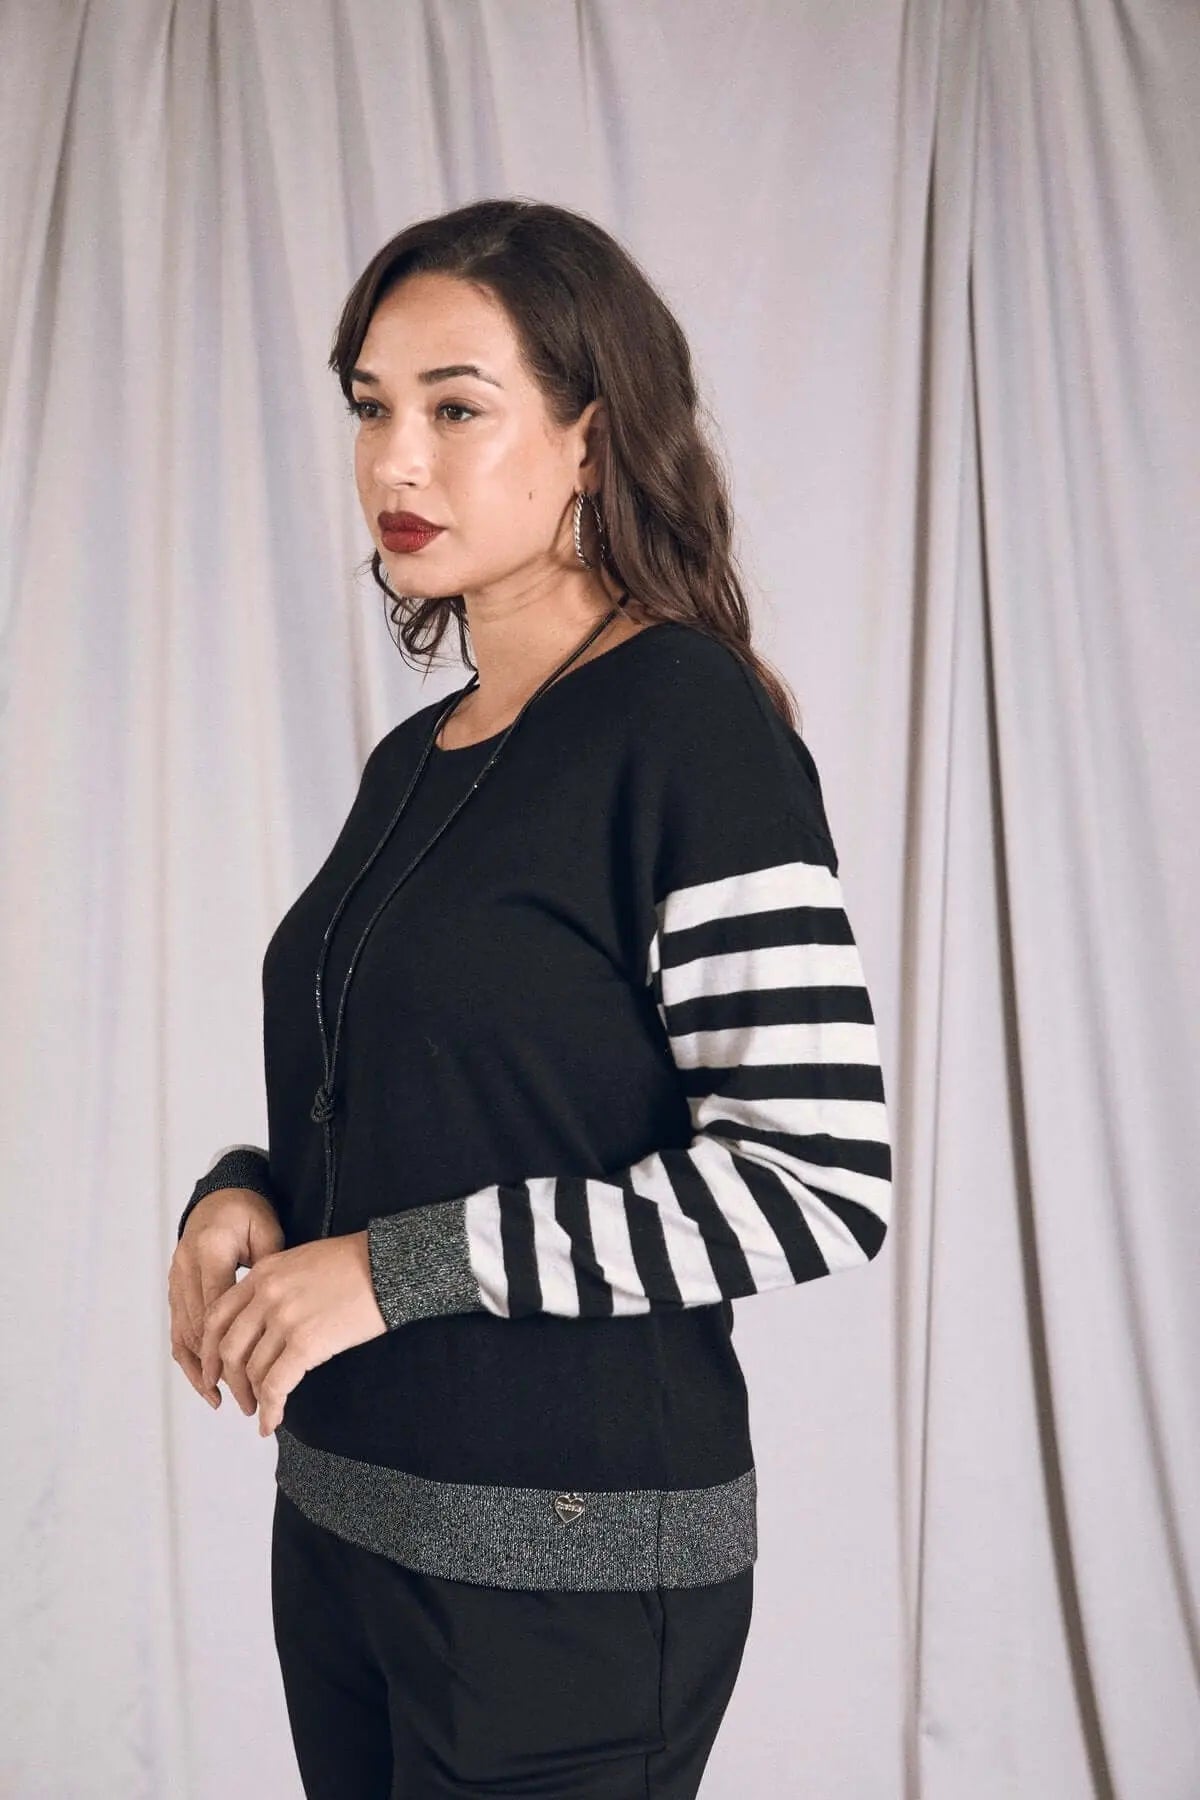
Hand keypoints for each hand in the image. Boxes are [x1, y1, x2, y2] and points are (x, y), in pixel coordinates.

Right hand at [169, 1189, 283, 1406]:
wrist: (220, 1195)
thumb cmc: (249, 1213)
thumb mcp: (267, 1233)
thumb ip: (269, 1271)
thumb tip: (278, 1313)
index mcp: (210, 1251)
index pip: (217, 1309)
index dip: (230, 1347)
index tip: (249, 1376)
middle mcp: (186, 1268)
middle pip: (197, 1329)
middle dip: (218, 1368)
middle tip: (242, 1398)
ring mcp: (176, 1279)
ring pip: (183, 1333)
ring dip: (200, 1368)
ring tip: (221, 1398)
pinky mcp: (174, 1288)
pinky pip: (178, 1328)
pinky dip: (188, 1356)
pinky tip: (204, 1380)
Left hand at [198, 1231, 386, 1435]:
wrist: (389, 1265)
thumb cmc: (355, 1263)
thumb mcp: (301, 1262)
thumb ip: (273, 1287)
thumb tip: (260, 1325)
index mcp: (263, 1273)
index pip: (216, 1317)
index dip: (210, 1351)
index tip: (213, 1371)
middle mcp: (267, 1295)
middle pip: (228, 1349)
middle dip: (229, 1381)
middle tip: (239, 1399)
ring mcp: (285, 1319)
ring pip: (252, 1372)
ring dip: (254, 1399)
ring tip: (262, 1411)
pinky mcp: (306, 1343)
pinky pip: (276, 1386)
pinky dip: (271, 1410)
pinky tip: (272, 1421)